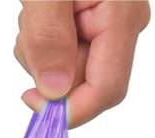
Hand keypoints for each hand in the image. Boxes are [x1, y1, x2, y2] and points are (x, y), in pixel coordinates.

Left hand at [15, 0, 149, 126]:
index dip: (69, 110)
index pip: (106, 91)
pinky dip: (44, 41)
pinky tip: (43, 11)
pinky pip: (65, 54)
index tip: (29, 98)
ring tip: (37, 11)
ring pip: (69, 71)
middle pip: (84, 84)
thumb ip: (48, 38)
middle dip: (48, 69)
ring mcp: (112, 27)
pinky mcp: (95, 25)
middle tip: (32, 26)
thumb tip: (54, 91)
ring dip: (40, 52)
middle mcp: (125, 27)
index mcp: (122, 18)